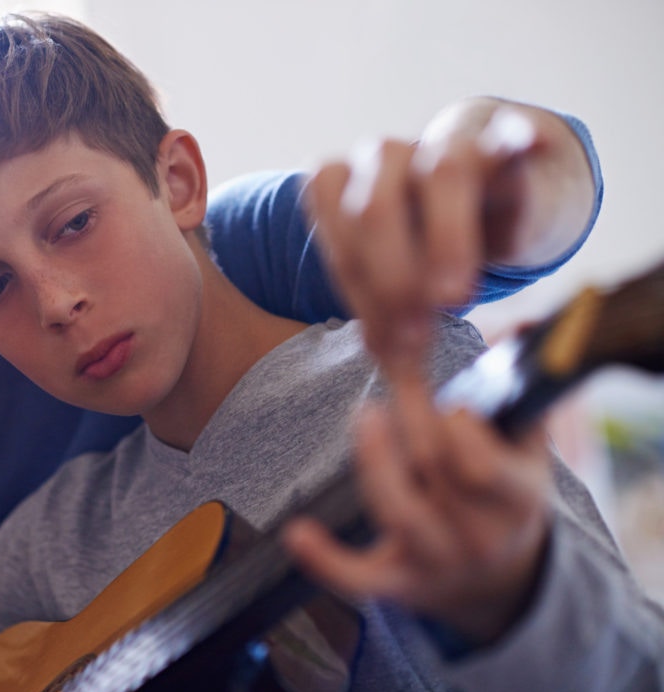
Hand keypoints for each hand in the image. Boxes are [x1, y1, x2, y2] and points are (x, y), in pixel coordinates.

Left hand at [282, 383, 552, 645]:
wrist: (503, 574)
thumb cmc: (504, 487)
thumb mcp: (523, 444)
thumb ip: (516, 387)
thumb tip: (521, 325)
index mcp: (518, 500)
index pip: (484, 466)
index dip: (459, 430)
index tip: (449, 401)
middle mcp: (482, 538)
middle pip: (435, 477)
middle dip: (410, 423)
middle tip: (392, 385)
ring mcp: (438, 563)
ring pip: (398, 513)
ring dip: (376, 462)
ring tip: (367, 417)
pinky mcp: (397, 584)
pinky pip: (358, 578)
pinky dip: (325, 559)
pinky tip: (297, 532)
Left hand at [303, 98, 595, 381]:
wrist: (475, 194)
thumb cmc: (416, 244)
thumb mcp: (392, 281)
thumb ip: (386, 319)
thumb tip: (399, 381)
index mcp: (342, 183)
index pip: (334, 226)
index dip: (355, 285)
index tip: (381, 340)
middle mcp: (384, 158)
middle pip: (375, 208)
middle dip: (392, 279)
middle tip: (415, 337)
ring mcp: (443, 144)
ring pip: (442, 174)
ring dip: (446, 242)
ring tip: (452, 299)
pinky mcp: (500, 144)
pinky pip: (508, 136)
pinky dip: (519, 141)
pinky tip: (533, 151)